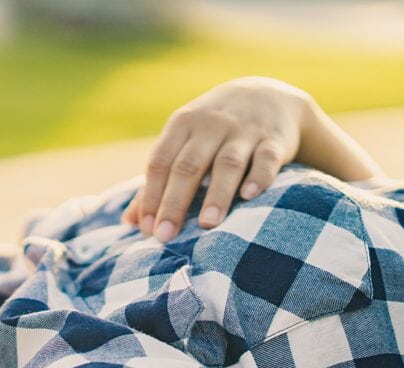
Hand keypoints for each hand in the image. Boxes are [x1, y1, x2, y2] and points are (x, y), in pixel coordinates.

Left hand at [122, 77, 312, 241]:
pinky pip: (266, 158)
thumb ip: (158, 182)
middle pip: (188, 166)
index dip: (150, 196)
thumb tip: (129, 222)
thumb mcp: (183, 144)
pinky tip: (249, 196)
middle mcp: (210, 125)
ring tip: (207, 224)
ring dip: (216, 194)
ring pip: (227, 163)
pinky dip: (259, 177)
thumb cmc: (212, 131)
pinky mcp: (274, 139)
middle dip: (174, 203)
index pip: (160, 163)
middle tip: (166, 236)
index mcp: (181, 126)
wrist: (267, 95)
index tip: (146, 229)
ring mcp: (244, 131)